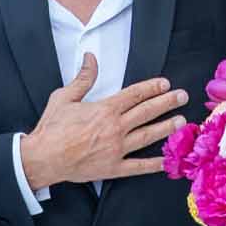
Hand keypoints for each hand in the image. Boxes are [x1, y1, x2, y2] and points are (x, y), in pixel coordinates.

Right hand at [20, 53, 188, 186]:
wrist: (43, 157)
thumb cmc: (52, 128)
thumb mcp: (64, 97)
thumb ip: (83, 78)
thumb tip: (90, 58)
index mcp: (104, 109)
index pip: (135, 95)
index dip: (152, 87)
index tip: (165, 83)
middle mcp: (114, 128)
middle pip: (146, 112)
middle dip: (167, 102)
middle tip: (182, 96)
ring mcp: (116, 149)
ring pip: (147, 136)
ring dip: (166, 127)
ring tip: (181, 121)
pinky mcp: (113, 167)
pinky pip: (138, 166)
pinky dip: (153, 164)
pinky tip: (167, 161)